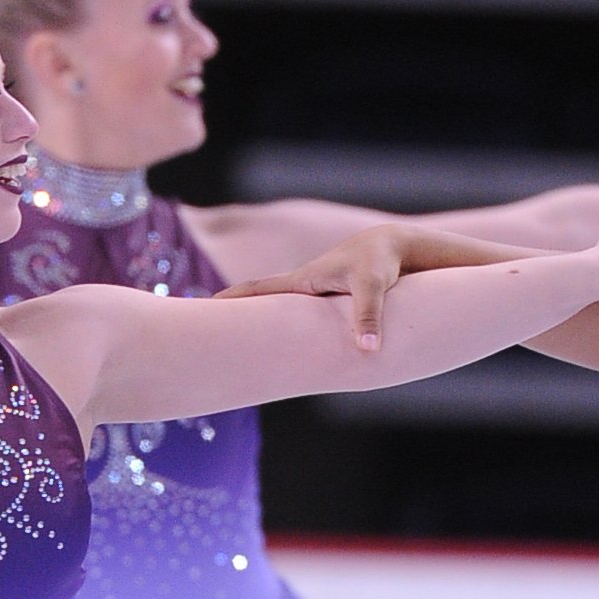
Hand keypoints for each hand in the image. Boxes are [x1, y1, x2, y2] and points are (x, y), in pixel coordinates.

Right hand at [216, 221, 417, 349]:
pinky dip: (283, 332)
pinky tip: (277, 348)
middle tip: (205, 334)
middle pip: (260, 304)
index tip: (203, 309)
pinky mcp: (325, 305)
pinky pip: (297, 321)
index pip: (258, 290)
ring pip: (278, 315)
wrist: (395, 248)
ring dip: (257, 327)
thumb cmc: (382, 262)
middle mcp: (302, 289)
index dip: (231, 299)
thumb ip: (369, 318)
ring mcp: (312, 296)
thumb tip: (368, 350)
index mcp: (302, 281)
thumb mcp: (374, 287)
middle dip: (235, 317)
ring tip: (235, 348)